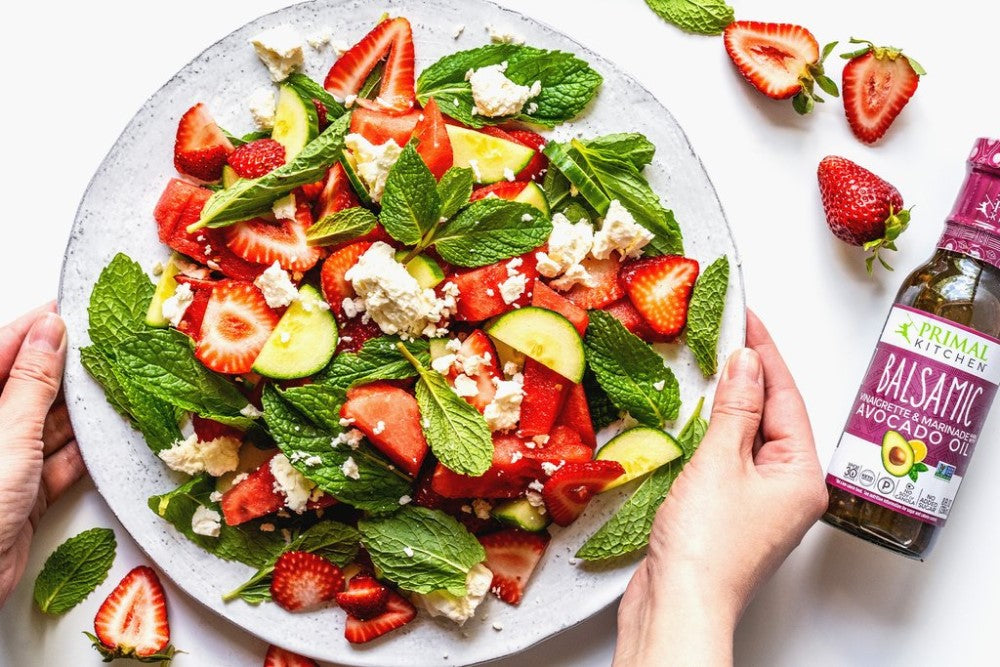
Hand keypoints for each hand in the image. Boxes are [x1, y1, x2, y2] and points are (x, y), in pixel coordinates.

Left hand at [0, 304, 85, 606]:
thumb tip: (50, 330)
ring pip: (48, 423)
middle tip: (108, 345)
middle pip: (28, 385)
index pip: (1, 348)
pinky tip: (111, 436)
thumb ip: (31, 382)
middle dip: (67, 368)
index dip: (36, 326)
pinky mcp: (23, 492)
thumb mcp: (7, 433)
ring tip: (121, 385)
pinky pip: (60, 462)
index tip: (73, 307)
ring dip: (81, 411)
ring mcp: (3, 460)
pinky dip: (84, 452)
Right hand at [615, 311, 826, 665]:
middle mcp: (789, 490)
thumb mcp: (720, 461)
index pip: (787, 397)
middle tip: (728, 333)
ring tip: (712, 365)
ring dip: (730, 403)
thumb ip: (735, 406)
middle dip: (750, 375)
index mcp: (802, 475)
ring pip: (749, 438)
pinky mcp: (730, 515)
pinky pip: (729, 460)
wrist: (678, 606)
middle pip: (773, 415)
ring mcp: (760, 505)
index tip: (747, 318)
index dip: (766, 353)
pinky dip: (714, 434)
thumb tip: (745, 361)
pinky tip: (697, 418)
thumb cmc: (706, 545)